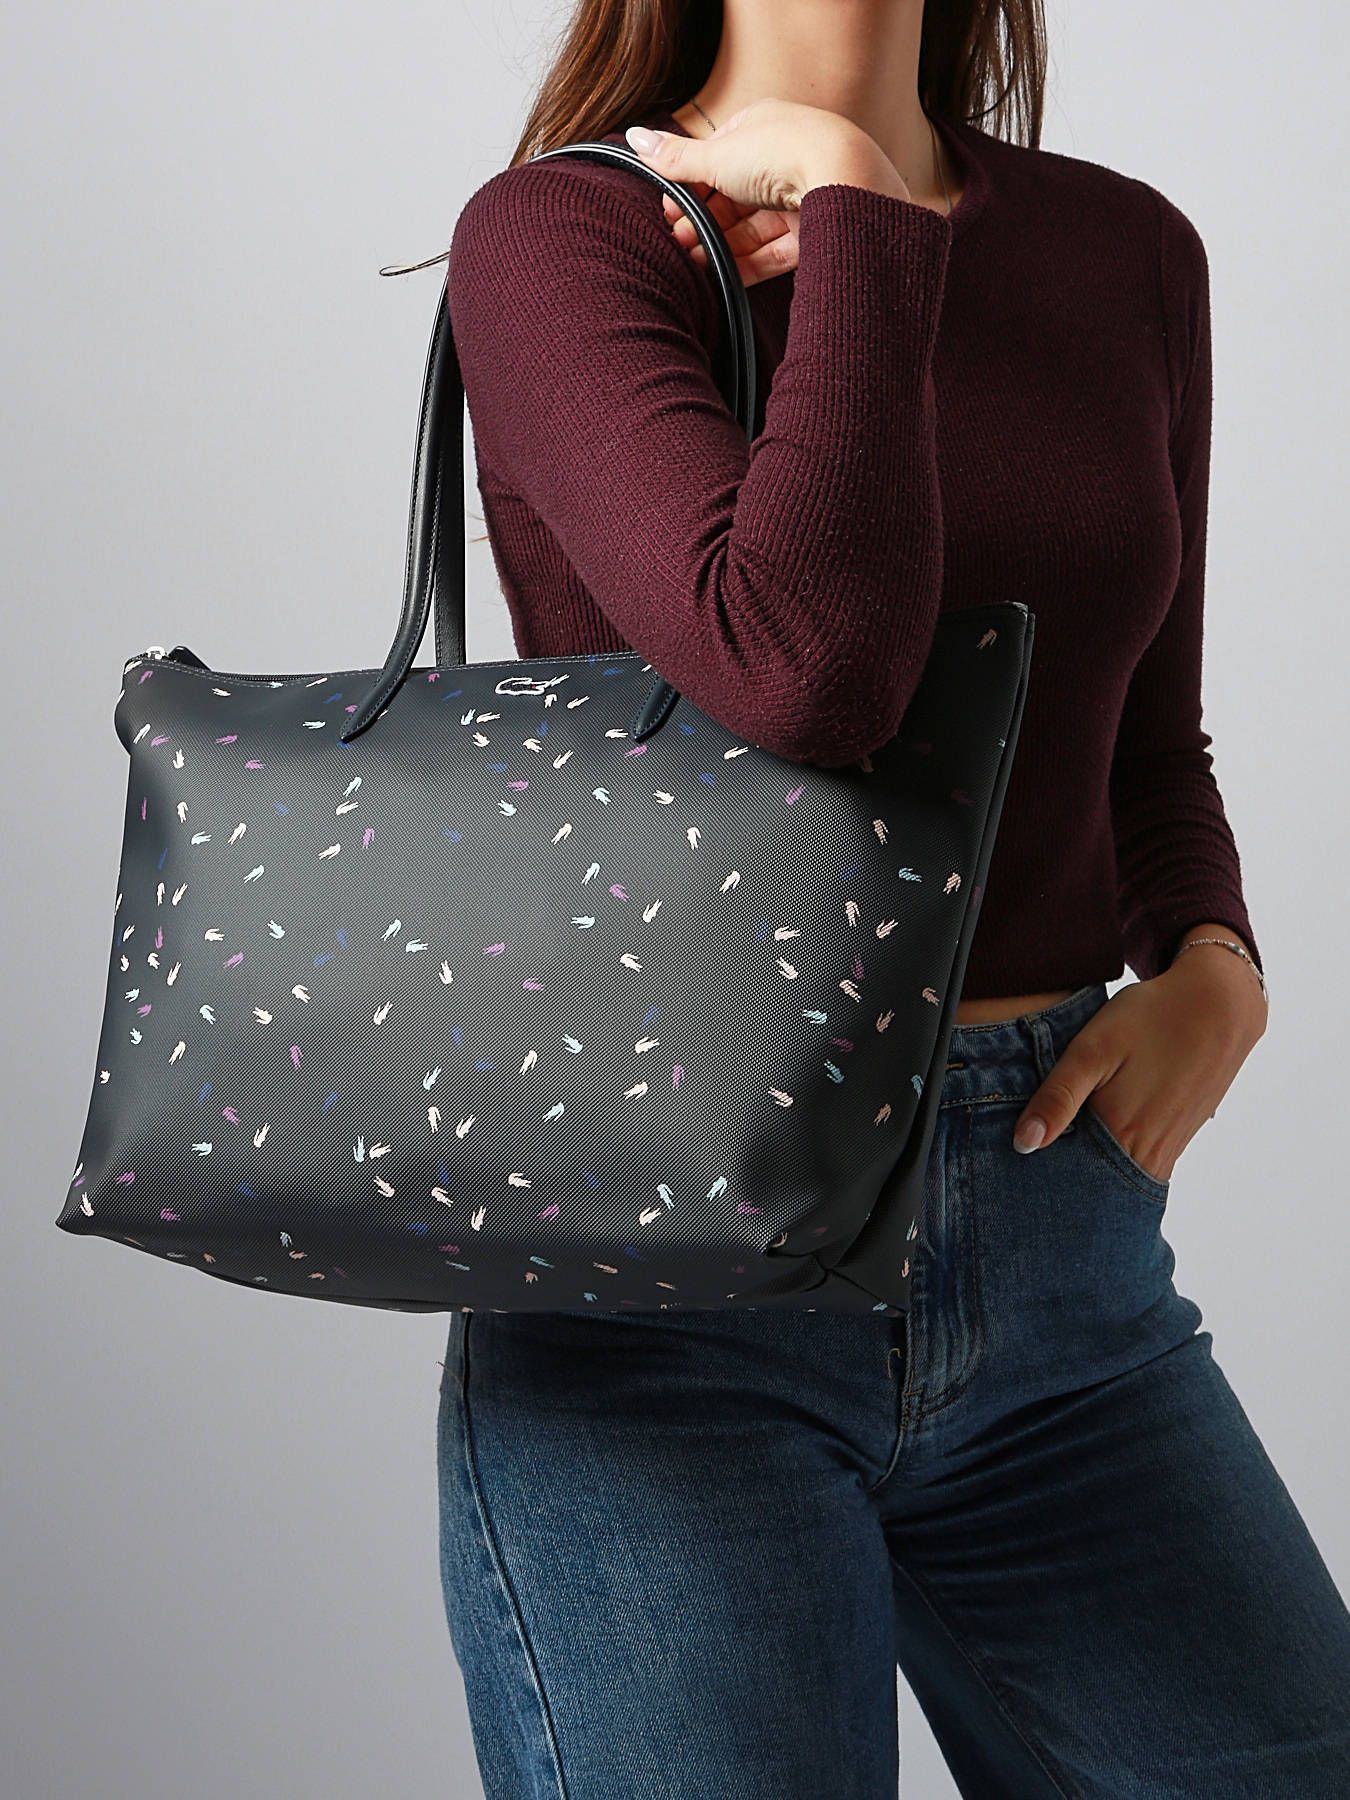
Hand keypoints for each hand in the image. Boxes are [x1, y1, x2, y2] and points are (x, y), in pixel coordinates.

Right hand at [623, 97, 910, 288]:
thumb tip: (634, 136)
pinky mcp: (813, 234)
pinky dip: (745, 266)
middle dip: (701, 223)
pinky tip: (720, 278)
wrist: (845, 178)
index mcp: (759, 129)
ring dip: (718, 247)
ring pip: (749, 229)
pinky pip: (772, 253)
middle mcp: (781, 161)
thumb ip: (675, 158)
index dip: (689, 188)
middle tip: (677, 241)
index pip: (715, 161)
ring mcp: (799, 199)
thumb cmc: (782, 153)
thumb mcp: (717, 155)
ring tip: (692, 264)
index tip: (670, 212)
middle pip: (731, 200)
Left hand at [1010, 949, 1268, 1185]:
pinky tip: (1094, 1138)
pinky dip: (1113, 1160)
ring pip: (1117, 1179)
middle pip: (1094, 1185)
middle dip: (1062, 1181)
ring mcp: (1168, 1149)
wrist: (1219, 1005)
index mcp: (1120, 1133)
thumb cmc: (1151, 1019)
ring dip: (1088, 1170)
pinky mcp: (1178, 1139)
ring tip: (1059, 1152)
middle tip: (1032, 1163)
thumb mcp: (1093, 1049)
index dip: (1040, 1175)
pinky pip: (1138, 1165)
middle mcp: (1147, 1152)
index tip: (1016, 1167)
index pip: (1068, 1178)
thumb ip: (1058, 1097)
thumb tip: (1024, 1144)